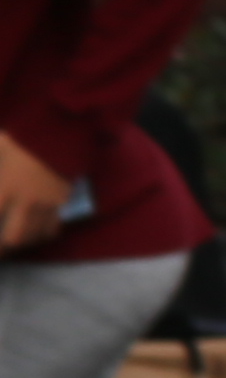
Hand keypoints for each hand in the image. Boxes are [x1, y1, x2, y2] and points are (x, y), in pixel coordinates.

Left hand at [0, 133, 67, 255]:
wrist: (66, 129)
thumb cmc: (27, 134)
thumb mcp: (0, 145)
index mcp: (7, 186)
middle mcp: (27, 201)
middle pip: (14, 237)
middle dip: (3, 246)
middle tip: (0, 248)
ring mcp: (48, 203)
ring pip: (35, 235)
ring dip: (22, 242)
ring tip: (14, 244)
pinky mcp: (63, 201)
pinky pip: (53, 226)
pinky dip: (43, 234)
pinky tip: (36, 233)